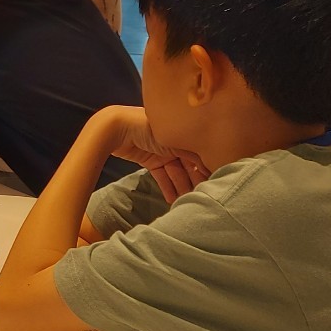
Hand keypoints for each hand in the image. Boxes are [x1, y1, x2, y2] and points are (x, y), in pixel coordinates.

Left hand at [93, 106, 210, 202]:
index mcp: (182, 133)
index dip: (206, 169)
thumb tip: (212, 166)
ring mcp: (160, 152)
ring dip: (181, 187)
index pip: (198, 155)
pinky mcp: (149, 161)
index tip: (215, 184)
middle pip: (188, 165)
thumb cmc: (146, 129)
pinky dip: (166, 187)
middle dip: (195, 181)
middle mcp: (174, 142)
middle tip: (203, 197)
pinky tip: (172, 200)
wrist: (115, 129)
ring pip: (175, 172)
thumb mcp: (174, 142)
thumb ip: (193, 155)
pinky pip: (161, 176)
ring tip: (188, 202)